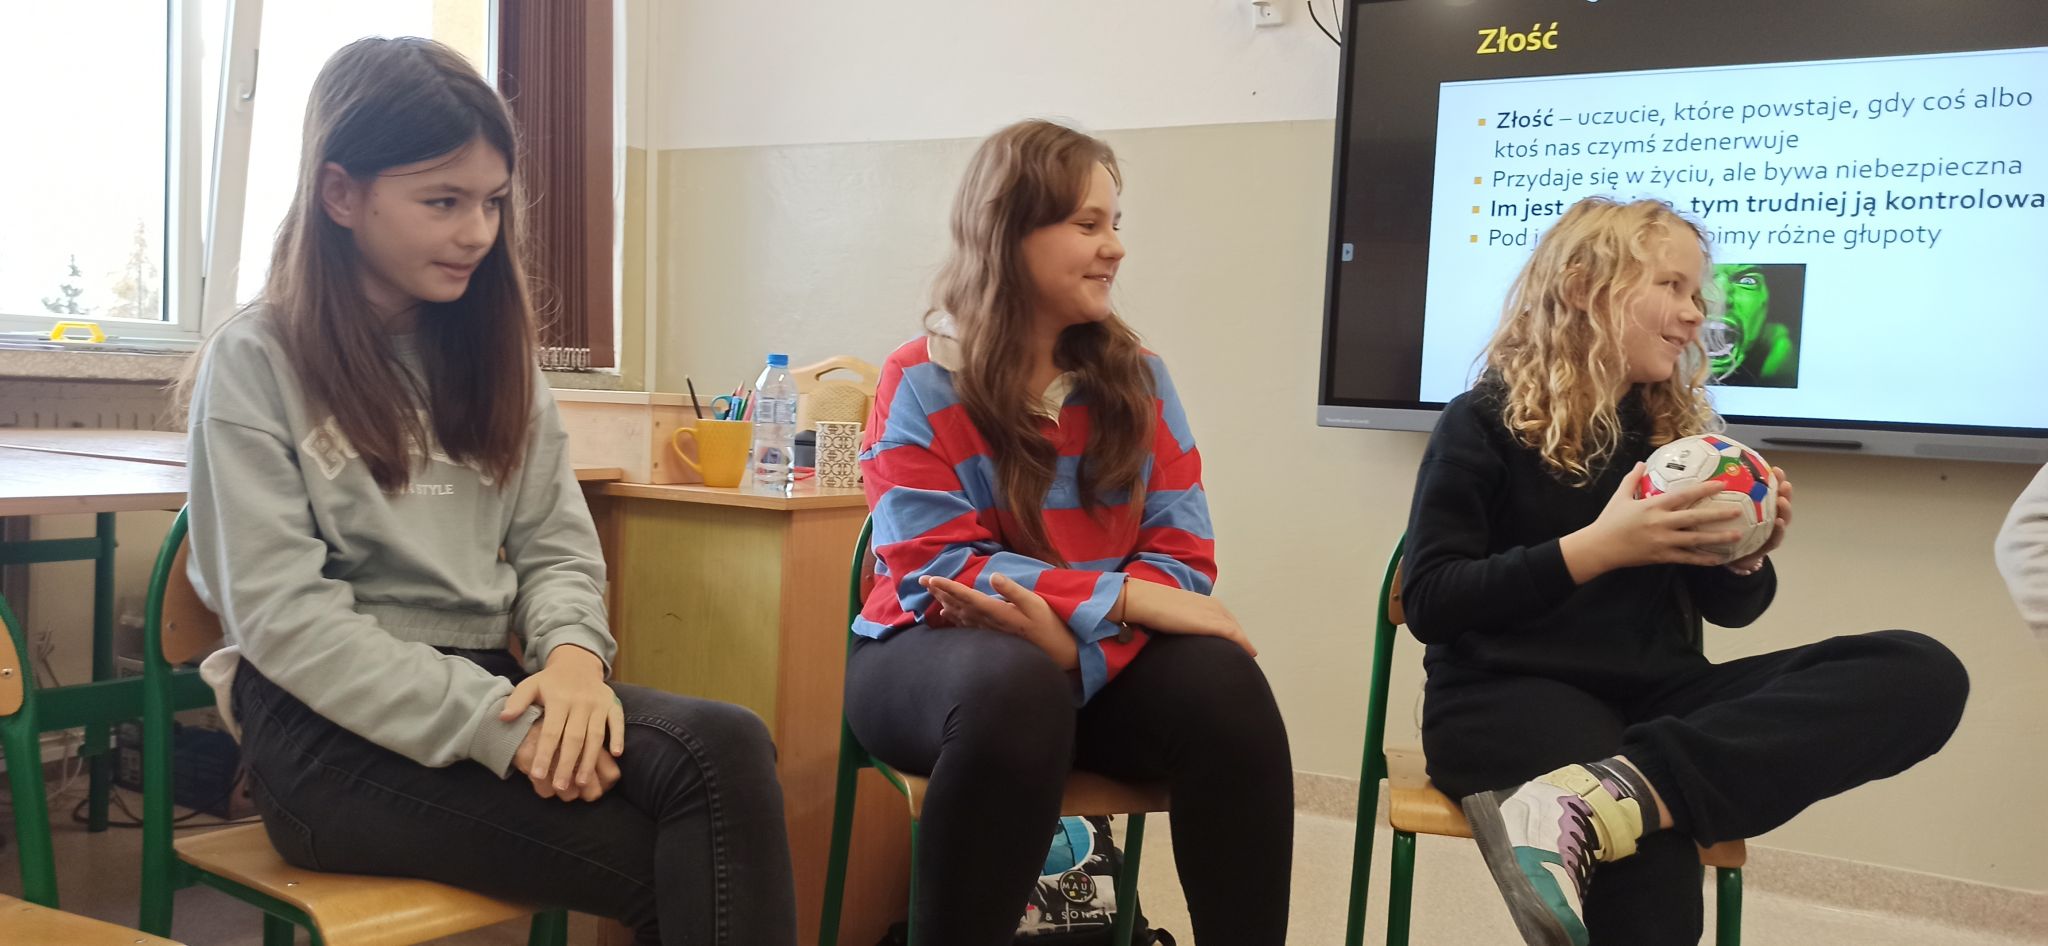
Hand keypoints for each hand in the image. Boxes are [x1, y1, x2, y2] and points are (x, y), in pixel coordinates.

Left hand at [499, 645, 624, 795]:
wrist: (577, 662)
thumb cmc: (551, 681)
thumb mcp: (531, 684)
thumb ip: (517, 701)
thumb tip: (503, 718)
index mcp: (559, 699)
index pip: (551, 731)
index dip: (545, 754)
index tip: (538, 775)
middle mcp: (580, 701)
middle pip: (574, 738)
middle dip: (567, 764)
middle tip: (561, 786)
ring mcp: (598, 703)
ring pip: (596, 735)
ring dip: (590, 759)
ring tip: (582, 781)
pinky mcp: (613, 703)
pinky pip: (618, 721)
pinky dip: (619, 737)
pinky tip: (616, 755)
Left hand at [920, 573, 1079, 668]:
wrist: (1055, 652)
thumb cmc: (1048, 624)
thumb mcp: (1035, 603)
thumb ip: (1013, 591)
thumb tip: (994, 576)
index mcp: (997, 611)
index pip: (967, 596)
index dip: (948, 587)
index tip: (931, 579)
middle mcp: (989, 622)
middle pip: (958, 604)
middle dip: (939, 592)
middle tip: (921, 580)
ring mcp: (990, 630)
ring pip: (960, 615)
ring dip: (944, 602)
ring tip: (930, 591)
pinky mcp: (993, 635)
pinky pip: (967, 625)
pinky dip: (954, 617)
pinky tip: (946, 613)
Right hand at [1118, 580, 1256, 657]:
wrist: (1144, 601)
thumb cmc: (1151, 607)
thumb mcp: (1171, 613)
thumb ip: (1179, 619)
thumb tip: (1175, 631)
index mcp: (1203, 601)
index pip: (1223, 616)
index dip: (1231, 629)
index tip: (1234, 642)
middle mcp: (1211, 605)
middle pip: (1232, 623)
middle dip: (1239, 636)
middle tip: (1244, 651)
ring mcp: (1212, 613)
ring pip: (1235, 629)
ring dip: (1243, 641)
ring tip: (1248, 654)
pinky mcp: (1211, 623)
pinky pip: (1234, 635)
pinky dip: (1243, 643)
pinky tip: (1250, 653)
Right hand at [1561, 462, 1747, 581]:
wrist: (1600, 547)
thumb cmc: (1609, 520)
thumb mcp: (1620, 496)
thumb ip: (1633, 479)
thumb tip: (1641, 462)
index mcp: (1653, 506)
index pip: (1684, 495)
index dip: (1704, 489)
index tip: (1721, 483)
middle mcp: (1662, 523)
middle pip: (1695, 518)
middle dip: (1718, 514)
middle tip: (1738, 511)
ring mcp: (1663, 541)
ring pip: (1696, 540)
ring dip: (1718, 538)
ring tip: (1737, 535)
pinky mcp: (1662, 556)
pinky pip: (1687, 558)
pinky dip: (1703, 559)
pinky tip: (1719, 560)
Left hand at [1725, 467, 1793, 574]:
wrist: (1727, 557)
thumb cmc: (1723, 530)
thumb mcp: (1720, 511)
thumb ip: (1718, 497)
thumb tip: (1706, 475)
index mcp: (1758, 508)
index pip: (1769, 491)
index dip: (1775, 480)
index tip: (1775, 469)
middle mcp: (1767, 518)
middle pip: (1780, 502)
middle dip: (1785, 492)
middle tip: (1784, 483)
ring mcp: (1769, 532)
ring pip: (1782, 518)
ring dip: (1785, 509)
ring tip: (1782, 501)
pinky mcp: (1766, 546)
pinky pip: (1775, 538)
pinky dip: (1779, 530)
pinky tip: (1778, 523)